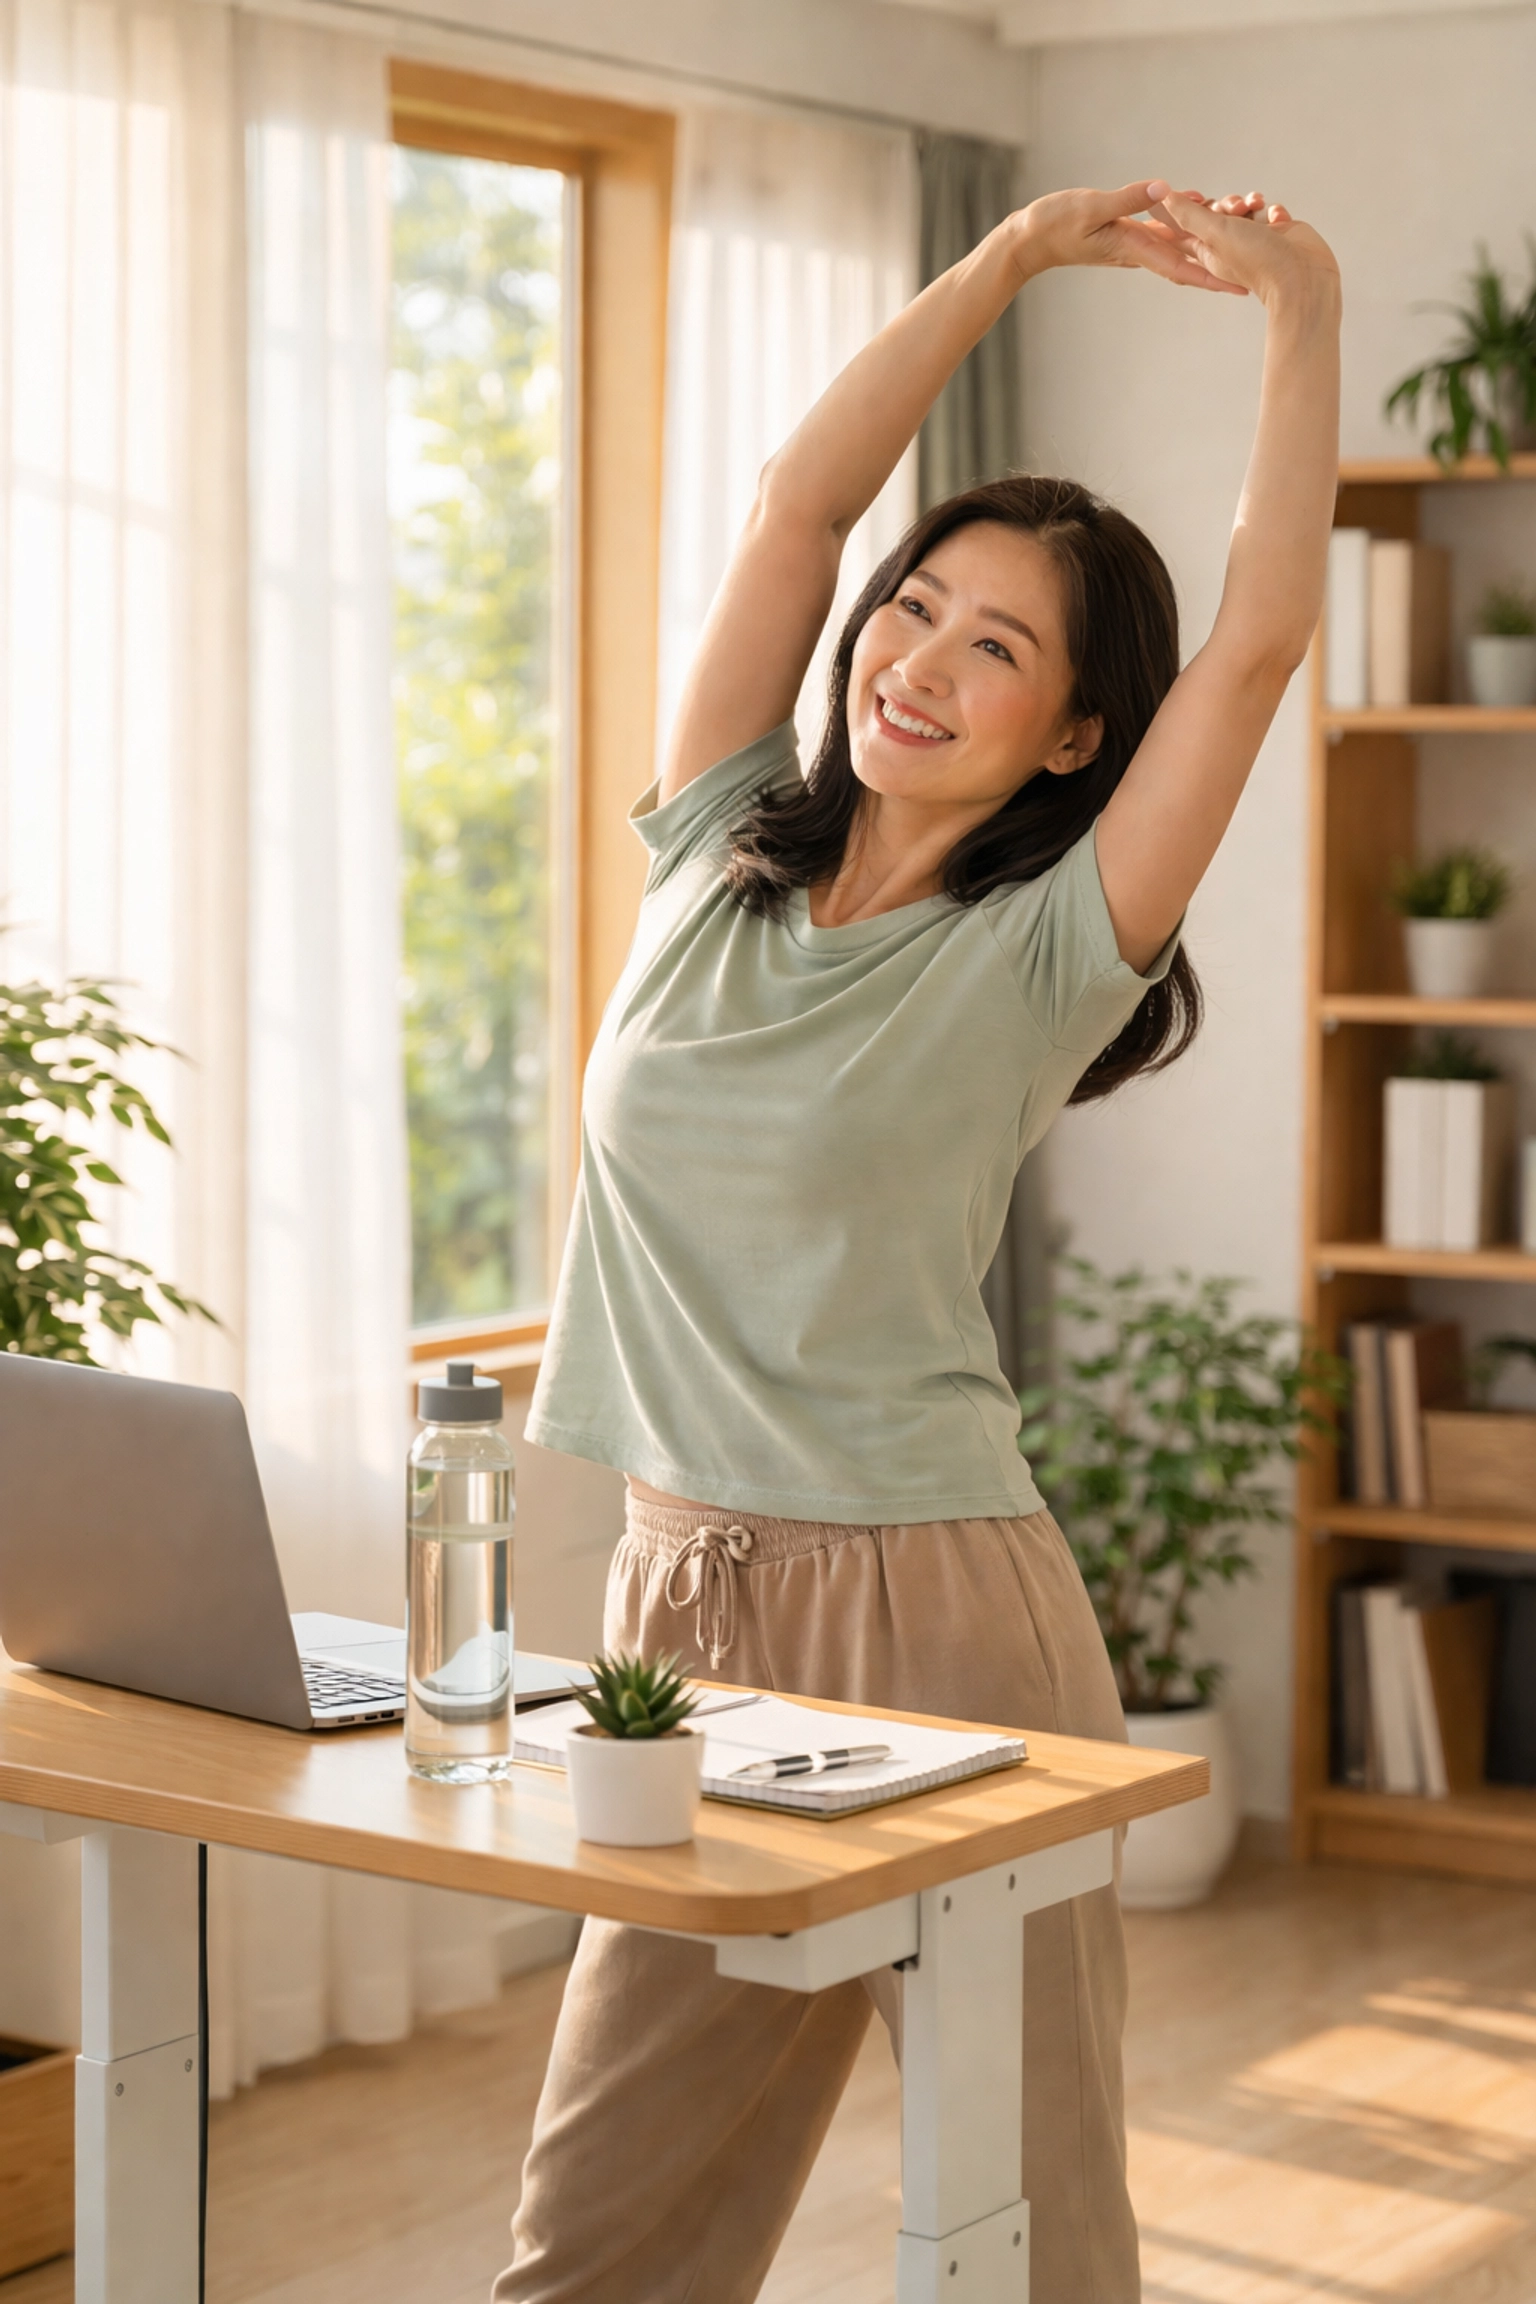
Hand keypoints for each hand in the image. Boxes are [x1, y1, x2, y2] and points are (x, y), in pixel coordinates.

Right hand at [1014, 181, 1250, 295]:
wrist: (1030, 239)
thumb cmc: (1053, 225)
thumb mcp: (1091, 207)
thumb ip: (1128, 199)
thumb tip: (1164, 190)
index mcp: (1134, 247)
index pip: (1181, 266)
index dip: (1214, 277)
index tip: (1240, 288)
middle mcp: (1141, 250)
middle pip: (1190, 257)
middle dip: (1223, 259)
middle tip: (1259, 253)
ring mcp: (1136, 242)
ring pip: (1182, 243)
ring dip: (1211, 240)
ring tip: (1243, 226)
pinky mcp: (1130, 231)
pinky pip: (1167, 230)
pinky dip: (1190, 224)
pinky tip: (1208, 213)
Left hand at [1145, 184, 1340, 312]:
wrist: (1301, 277)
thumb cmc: (1257, 261)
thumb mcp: (1216, 233)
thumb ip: (1190, 215)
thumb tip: (1162, 199)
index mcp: (1209, 251)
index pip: (1185, 228)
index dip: (1182, 211)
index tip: (1182, 198)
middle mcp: (1231, 246)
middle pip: (1219, 213)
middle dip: (1228, 203)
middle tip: (1236, 208)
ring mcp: (1256, 241)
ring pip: (1247, 210)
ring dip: (1252, 203)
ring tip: (1258, 208)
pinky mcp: (1278, 236)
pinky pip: (1271, 214)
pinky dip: (1274, 212)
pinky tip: (1279, 220)